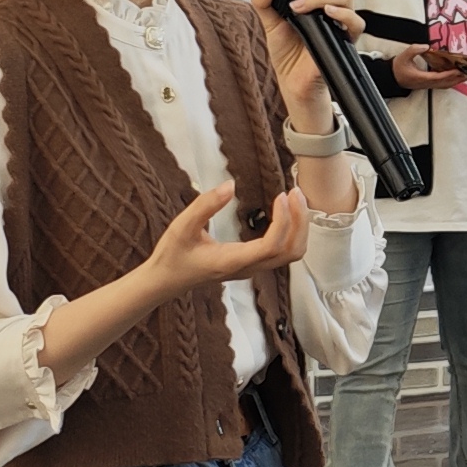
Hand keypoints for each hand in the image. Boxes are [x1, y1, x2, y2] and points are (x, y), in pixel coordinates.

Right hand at [143, 182, 310, 291]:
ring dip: (299, 227)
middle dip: (300, 222)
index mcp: (233, 260)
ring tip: (294, 199)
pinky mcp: (252, 264)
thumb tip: (230, 185)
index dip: (284, 221)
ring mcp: (252, 268)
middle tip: (295, 192)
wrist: (166, 280)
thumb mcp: (181, 226)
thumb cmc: (172, 255)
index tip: (281, 195)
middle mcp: (248, 268)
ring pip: (291, 254)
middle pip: (291, 252)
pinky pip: (283, 252)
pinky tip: (285, 212)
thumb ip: (204, 206)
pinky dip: (292, 232)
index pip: (272, 246)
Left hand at [248, 0, 359, 119]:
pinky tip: (325, 13)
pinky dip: (342, 14)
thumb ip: (264, 2)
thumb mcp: (269, 23)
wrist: (292, 81)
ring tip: (298, 8)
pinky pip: (356, 21)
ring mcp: (340, 20)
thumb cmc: (287, 53)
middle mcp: (332, 4)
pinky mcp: (346, 38)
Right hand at [386, 45, 466, 89]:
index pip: (439, 77)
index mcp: (421, 77)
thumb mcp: (404, 56)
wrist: (392, 78)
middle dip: (458, 78)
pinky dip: (451, 81)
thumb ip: (414, 49)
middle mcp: (426, 83)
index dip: (450, 74)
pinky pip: (442, 84)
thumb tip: (426, 46)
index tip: (459, 71)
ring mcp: (428, 85)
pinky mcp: (428, 84)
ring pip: (445, 85)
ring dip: (457, 81)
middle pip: (446, 83)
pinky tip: (456, 76)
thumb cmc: (398, 68)